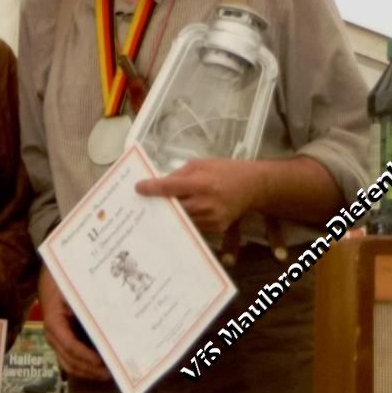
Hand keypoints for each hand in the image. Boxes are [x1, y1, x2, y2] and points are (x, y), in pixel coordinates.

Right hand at [37, 265, 110, 380]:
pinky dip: (86, 365)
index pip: (69, 345)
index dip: (84, 355)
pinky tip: (100, 366)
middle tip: (109, 373)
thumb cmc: (62, 281)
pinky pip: (72, 358)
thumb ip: (87, 304)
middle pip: (69, 360)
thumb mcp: (72, 289)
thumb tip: (108, 316)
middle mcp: (53, 335)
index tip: (100, 361)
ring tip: (106, 374)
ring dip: (88, 371)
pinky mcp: (63, 341)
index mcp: (53, 322)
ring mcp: (57, 340)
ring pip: (69, 364)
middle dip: (89, 369)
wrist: (51, 277)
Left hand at [135, 158, 261, 232]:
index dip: (153, 188)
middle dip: (159, 204)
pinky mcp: (216, 228)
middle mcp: (206, 203)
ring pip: (182, 219)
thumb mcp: (201, 164)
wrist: (253, 187)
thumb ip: (180, 174)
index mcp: (202, 182)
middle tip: (142, 202)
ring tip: (156, 210)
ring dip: (169, 215)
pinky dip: (184, 220)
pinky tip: (176, 217)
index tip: (138, 188)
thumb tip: (159, 183)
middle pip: (174, 207)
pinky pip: (193, 225)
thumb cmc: (225, 171)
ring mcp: (212, 218)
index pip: (171, 187)